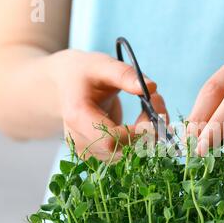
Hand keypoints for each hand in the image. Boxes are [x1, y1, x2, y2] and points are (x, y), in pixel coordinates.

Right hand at [49, 50, 166, 159]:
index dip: (139, 131)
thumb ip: (124, 74)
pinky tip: (145, 120)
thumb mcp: (102, 65)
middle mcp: (81, 142)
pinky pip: (130, 154)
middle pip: (125, 150)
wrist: (65, 86)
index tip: (154, 106)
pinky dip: (145, 139)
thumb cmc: (84, 73)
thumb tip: (152, 87)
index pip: (111, 139)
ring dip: (151, 134)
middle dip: (150, 129)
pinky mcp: (100, 157)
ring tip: (151, 106)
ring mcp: (90, 153)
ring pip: (132, 155)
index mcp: (78, 118)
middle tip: (157, 100)